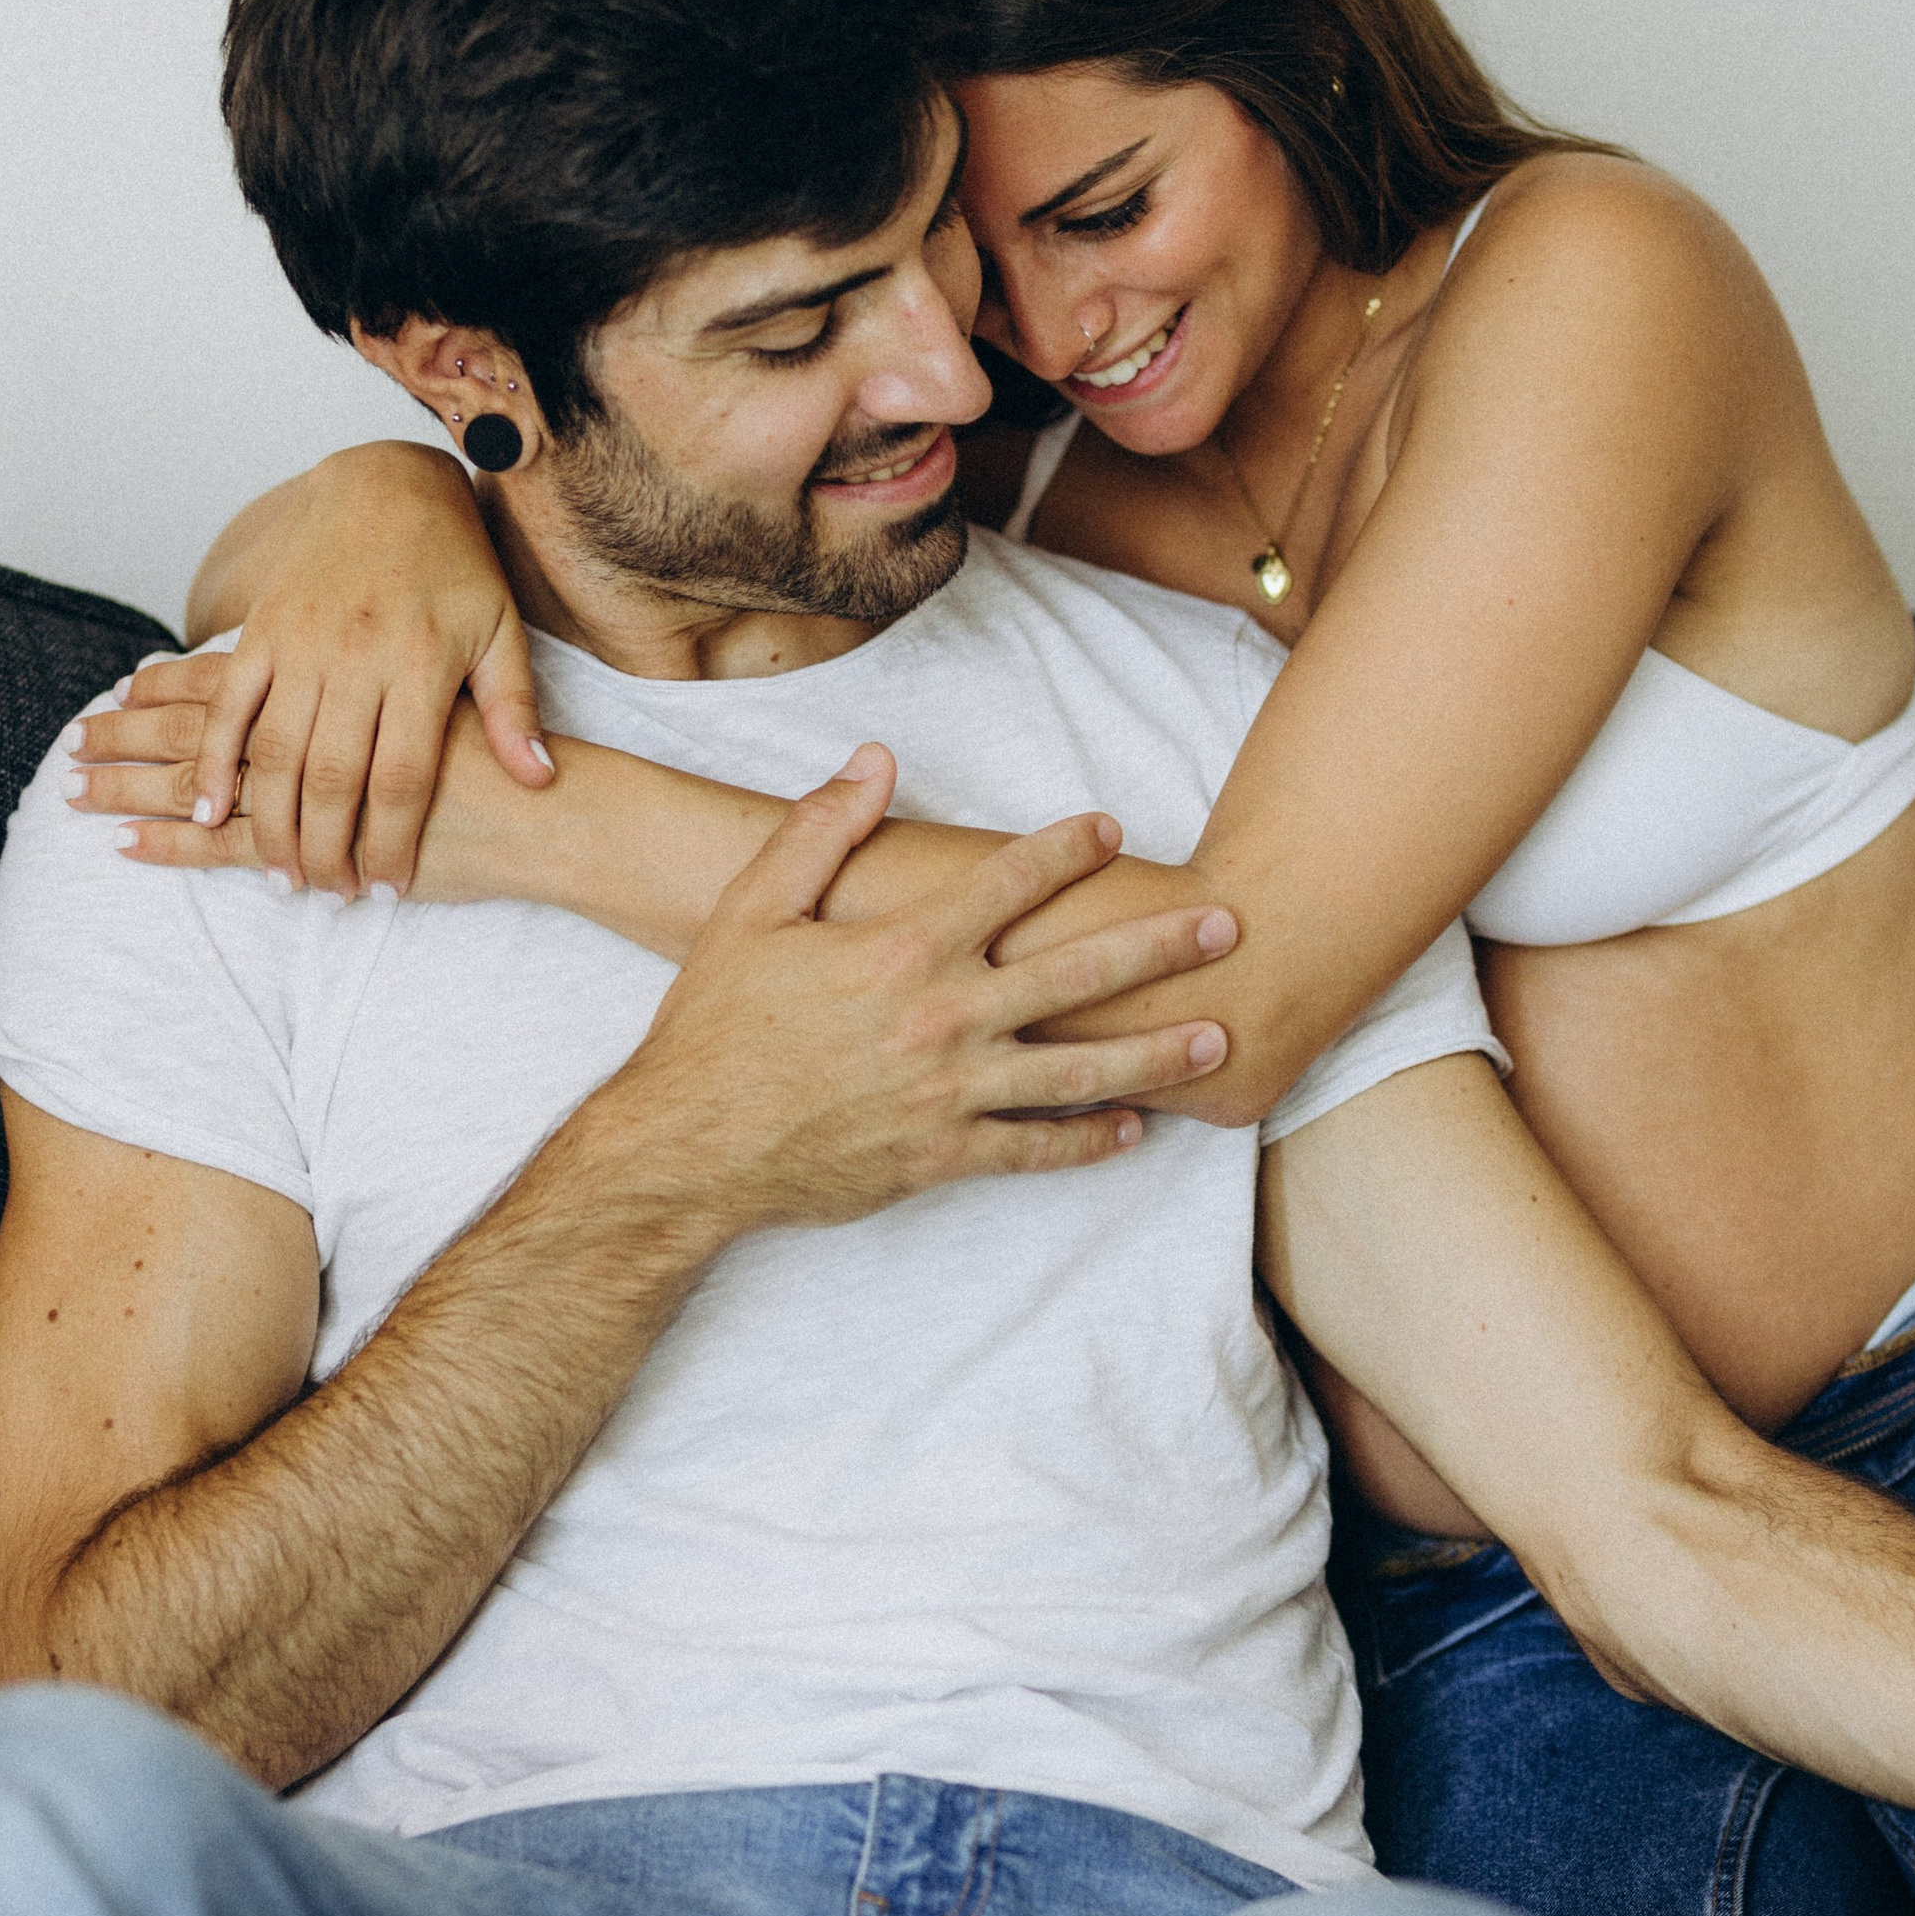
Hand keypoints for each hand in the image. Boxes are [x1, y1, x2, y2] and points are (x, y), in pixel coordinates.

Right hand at [139, 444, 543, 896]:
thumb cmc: (456, 566)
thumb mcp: (501, 631)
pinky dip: (213, 762)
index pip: (402, 780)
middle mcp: (356, 657)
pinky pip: (227, 707)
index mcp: (421, 665)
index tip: (388, 892)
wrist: (387, 486)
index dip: (391, 844)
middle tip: (332, 897)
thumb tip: (539, 780)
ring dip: (272, 824)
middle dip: (329, 851)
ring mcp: (301, 644)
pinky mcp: (261, 631)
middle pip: (332, 779)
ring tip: (285, 876)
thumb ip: (513, 710)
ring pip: (274, 754)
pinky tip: (211, 812)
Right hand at [602, 746, 1240, 1220]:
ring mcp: (952, 1093)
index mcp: (905, 949)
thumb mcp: (752, 910)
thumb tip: (876, 758)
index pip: (1011, 882)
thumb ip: (822, 831)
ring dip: (1157, 1052)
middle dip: (1162, 946)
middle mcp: (946, 1018)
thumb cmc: (716, 1026)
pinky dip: (1089, 1142)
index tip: (1112, 829)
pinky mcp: (944, 1157)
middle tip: (1227, 927)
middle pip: (1080, 974)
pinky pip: (1036, 1151)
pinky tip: (1134, 1128)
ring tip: (1217, 1035)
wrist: (687, 1148)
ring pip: (1081, 1071)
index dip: (1068, 849)